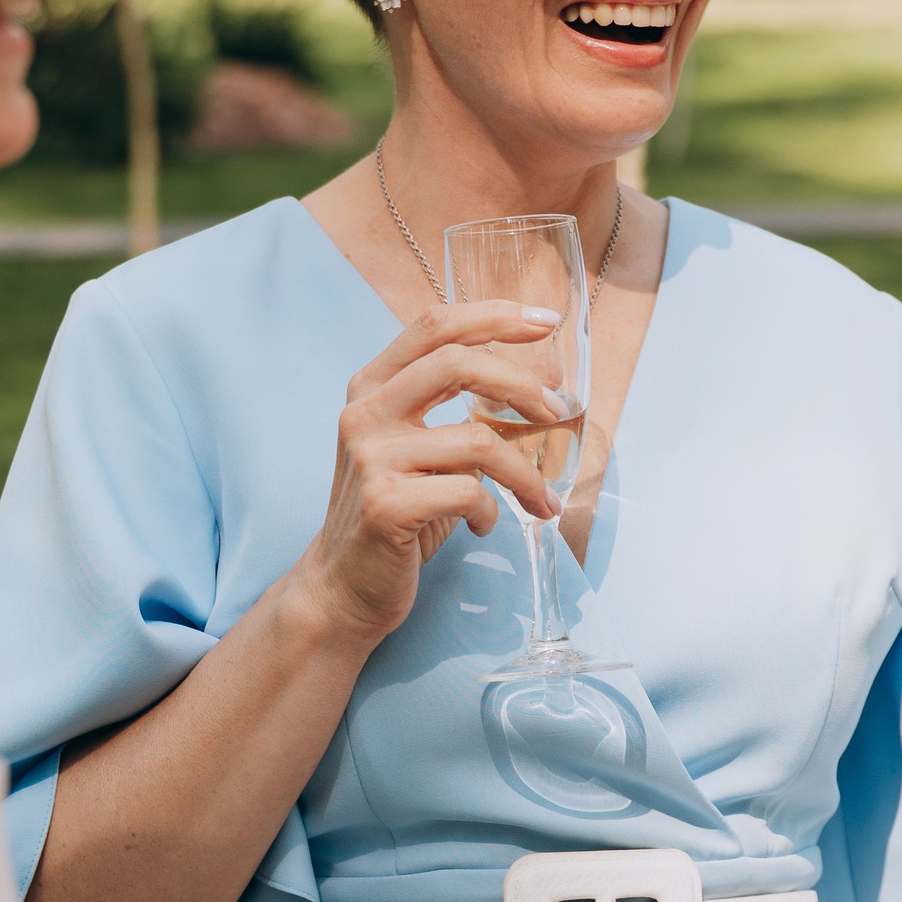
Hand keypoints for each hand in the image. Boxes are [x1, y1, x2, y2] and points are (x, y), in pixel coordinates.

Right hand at [287, 300, 568, 644]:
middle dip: (521, 384)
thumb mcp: (439, 449)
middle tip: (557, 411)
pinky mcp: (386, 506)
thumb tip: (551, 364)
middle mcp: (365, 413)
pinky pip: (468, 493)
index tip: (546, 321)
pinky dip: (491, 511)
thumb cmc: (399, 511)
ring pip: (476, 440)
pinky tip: (484, 526)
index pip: (435, 325)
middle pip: (458, 364)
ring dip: (524, 473)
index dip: (494, 316)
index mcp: (373, 386)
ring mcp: (371, 458)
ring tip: (540, 499)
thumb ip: (483, 404)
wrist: (344, 586)